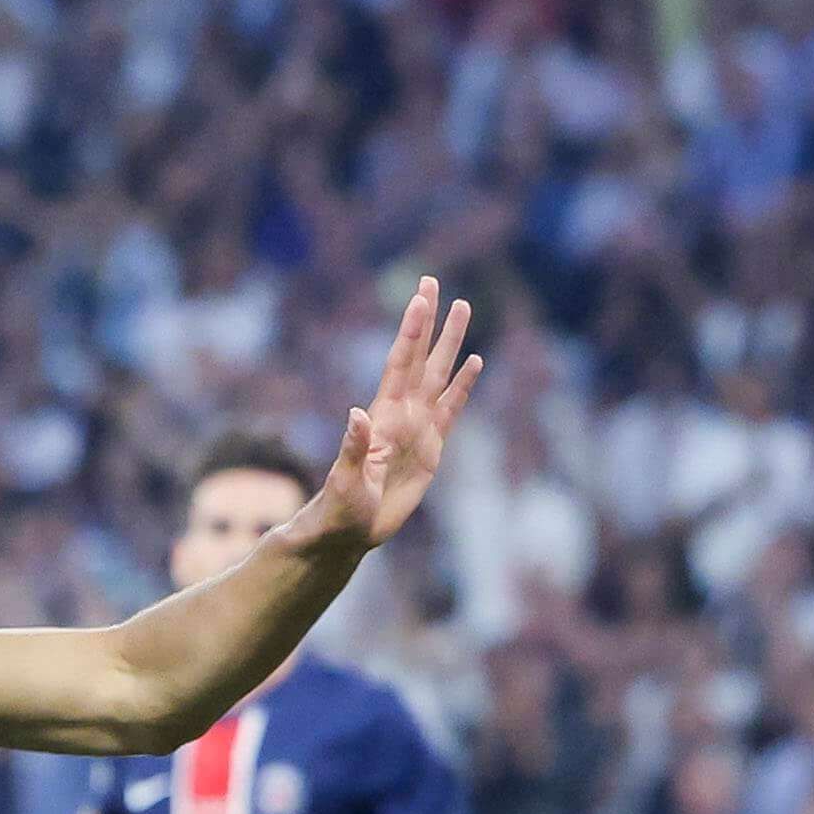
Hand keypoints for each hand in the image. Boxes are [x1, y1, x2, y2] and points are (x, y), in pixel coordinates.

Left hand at [298, 276, 487, 553]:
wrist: (349, 532)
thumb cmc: (339, 509)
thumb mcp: (345, 482)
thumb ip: (353, 448)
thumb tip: (358, 414)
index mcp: (383, 416)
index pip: (400, 363)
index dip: (411, 331)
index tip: (420, 298)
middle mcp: (402, 414)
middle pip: (420, 357)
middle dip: (429, 321)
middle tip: (434, 281)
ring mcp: (418, 428)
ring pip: (439, 376)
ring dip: (450, 344)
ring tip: (462, 308)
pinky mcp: (431, 449)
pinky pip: (451, 410)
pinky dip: (464, 386)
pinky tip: (474, 362)